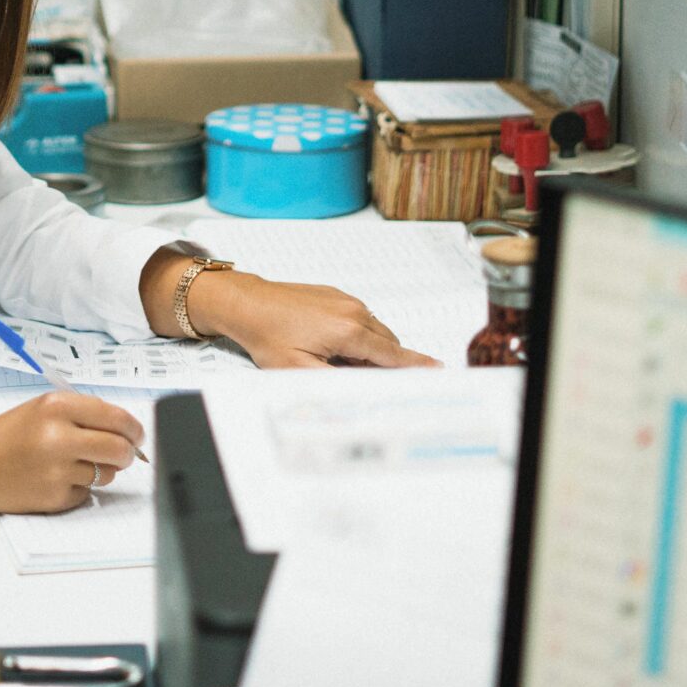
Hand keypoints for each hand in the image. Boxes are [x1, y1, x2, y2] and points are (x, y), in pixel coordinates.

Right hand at [0, 392, 145, 513]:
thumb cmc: (7, 435)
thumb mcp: (42, 409)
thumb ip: (84, 414)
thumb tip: (128, 431)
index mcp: (56, 406)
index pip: (116, 417)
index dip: (134, 429)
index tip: (138, 435)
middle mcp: (58, 437)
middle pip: (120, 449)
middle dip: (128, 454)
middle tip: (124, 454)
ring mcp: (56, 470)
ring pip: (107, 474)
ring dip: (100, 470)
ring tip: (72, 463)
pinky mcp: (54, 497)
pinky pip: (86, 493)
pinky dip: (77, 488)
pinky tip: (53, 479)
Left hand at [186, 272, 437, 369]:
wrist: (246, 303)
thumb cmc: (267, 336)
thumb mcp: (300, 370)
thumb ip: (339, 382)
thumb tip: (366, 391)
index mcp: (349, 331)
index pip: (392, 355)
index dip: (415, 367)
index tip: (439, 370)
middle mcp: (354, 311)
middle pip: (387, 344)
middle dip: (382, 364)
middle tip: (354, 378)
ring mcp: (346, 300)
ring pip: (373, 331)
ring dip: (367, 349)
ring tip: (332, 361)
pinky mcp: (336, 295)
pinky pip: (360, 319)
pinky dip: (356, 335)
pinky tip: (327, 344)